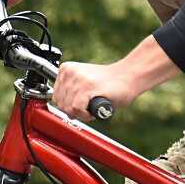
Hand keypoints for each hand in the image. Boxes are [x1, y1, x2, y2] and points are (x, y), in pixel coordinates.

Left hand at [51, 37, 181, 118]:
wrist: (128, 77)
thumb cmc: (109, 84)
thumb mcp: (84, 85)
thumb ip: (71, 95)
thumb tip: (65, 112)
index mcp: (66, 69)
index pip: (56, 97)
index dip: (69, 106)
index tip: (82, 103)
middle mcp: (69, 72)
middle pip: (61, 104)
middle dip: (74, 111)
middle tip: (89, 106)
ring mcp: (78, 78)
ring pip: (68, 108)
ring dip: (82, 114)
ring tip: (94, 105)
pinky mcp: (87, 87)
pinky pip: (76, 109)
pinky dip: (86, 114)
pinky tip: (95, 108)